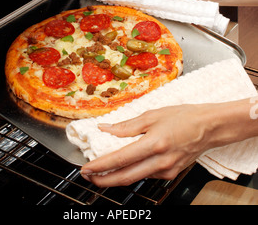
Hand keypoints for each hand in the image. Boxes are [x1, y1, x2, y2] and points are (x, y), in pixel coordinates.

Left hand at [80, 105, 211, 186]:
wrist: (209, 127)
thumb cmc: (183, 117)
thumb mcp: (153, 115)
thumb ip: (127, 125)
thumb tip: (106, 128)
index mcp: (154, 144)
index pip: (121, 159)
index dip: (101, 166)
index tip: (87, 168)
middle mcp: (160, 162)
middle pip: (125, 177)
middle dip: (103, 180)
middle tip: (89, 176)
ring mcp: (166, 171)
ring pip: (135, 178)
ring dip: (117, 177)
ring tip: (103, 170)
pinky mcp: (171, 174)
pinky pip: (147, 175)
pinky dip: (133, 172)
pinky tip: (126, 165)